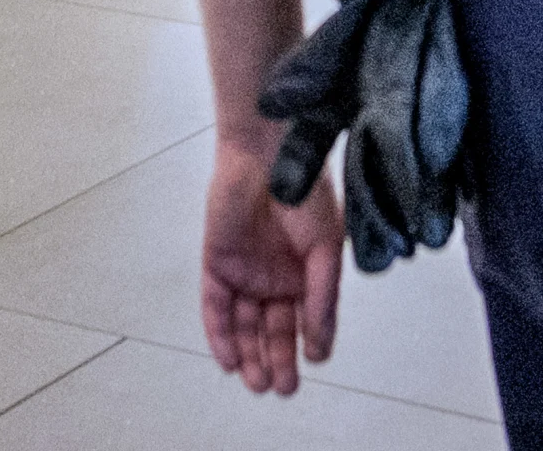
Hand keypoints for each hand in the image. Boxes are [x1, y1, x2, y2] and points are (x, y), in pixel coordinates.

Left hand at [199, 131, 339, 394]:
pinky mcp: (217, 264)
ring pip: (245, 325)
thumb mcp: (326, 247)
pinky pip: (216, 307)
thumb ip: (323, 296)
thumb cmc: (305, 193)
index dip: (308, 345)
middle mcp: (277, 276)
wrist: (267, 153)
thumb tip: (321, 345)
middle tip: (282, 388)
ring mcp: (246, 272)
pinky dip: (221, 335)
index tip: (310, 365)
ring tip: (257, 382)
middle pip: (275, 329)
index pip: (307, 319)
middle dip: (278, 360)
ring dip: (250, 355)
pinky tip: (230, 360)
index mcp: (308, 272)